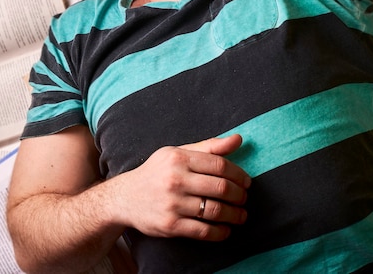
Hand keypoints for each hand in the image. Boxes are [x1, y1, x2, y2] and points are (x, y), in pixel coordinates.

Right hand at [113, 134, 250, 241]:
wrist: (125, 197)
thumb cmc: (157, 172)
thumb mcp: (178, 152)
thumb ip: (209, 146)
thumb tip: (238, 139)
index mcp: (179, 157)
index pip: (219, 165)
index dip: (238, 174)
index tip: (247, 181)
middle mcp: (175, 179)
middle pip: (220, 187)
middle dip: (239, 195)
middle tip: (244, 198)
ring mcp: (172, 203)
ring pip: (214, 210)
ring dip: (234, 215)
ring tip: (241, 215)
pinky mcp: (170, 225)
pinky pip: (203, 231)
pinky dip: (220, 232)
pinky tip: (226, 229)